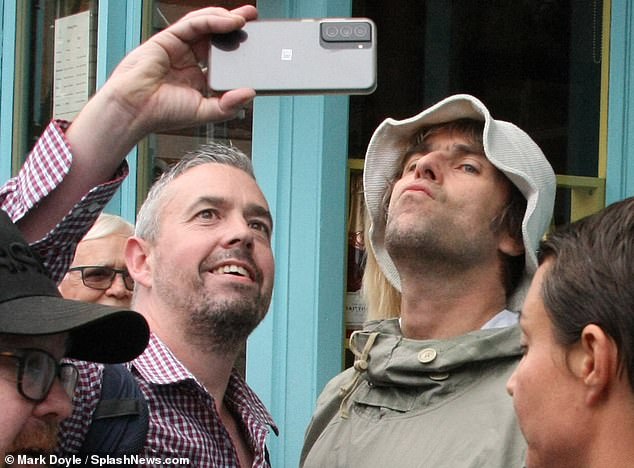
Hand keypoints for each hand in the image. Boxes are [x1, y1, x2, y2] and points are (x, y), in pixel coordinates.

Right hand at [98, 5, 257, 139]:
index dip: (239, 49)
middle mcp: (190, 59)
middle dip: (237, 27)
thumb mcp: (205, 112)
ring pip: (207, 25)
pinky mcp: (169, 37)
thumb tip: (251, 94)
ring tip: (246, 18)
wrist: (135, 109)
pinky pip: (195, 24)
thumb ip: (228, 105)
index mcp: (199, 77)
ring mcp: (180, 47)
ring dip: (227, 18)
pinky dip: (213, 20)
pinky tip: (230, 21)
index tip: (257, 46)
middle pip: (217, 36)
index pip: (224, 58)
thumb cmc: (162, 113)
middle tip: (256, 21)